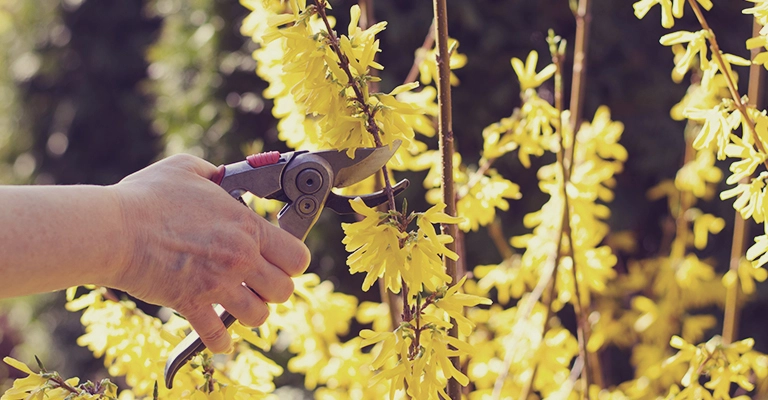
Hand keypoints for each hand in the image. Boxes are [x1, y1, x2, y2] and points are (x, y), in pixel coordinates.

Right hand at [108, 154, 310, 352]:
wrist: (113, 228)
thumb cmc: (146, 197)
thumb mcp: (186, 169)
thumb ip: (212, 173)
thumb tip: (219, 175)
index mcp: (246, 227)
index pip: (297, 256)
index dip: (292, 261)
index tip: (279, 259)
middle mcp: (240, 258)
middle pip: (284, 290)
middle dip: (274, 289)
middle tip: (259, 283)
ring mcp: (217, 284)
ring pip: (259, 316)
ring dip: (252, 312)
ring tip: (240, 304)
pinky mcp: (191, 304)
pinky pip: (217, 336)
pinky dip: (220, 342)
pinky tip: (220, 338)